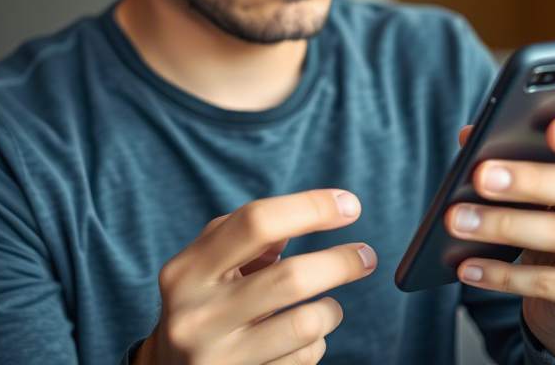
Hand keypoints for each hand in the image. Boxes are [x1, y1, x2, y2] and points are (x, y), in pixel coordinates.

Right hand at [135, 189, 375, 364]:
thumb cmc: (200, 301)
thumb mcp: (206, 263)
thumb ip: (247, 234)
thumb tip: (313, 211)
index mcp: (188, 270)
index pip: (256, 222)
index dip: (311, 208)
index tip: (349, 205)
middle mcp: (198, 314)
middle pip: (291, 277)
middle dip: (341, 262)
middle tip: (366, 255)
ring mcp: (218, 356)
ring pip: (306, 324)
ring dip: (331, 310)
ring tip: (329, 305)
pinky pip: (302, 359)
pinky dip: (315, 344)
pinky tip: (301, 339)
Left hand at [447, 114, 554, 364]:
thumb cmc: (548, 211)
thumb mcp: (536, 178)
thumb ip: (509, 149)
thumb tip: (470, 136)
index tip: (552, 130)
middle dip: (528, 181)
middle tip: (481, 177)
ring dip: (503, 225)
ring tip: (458, 220)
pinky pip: (547, 283)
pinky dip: (502, 274)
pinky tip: (467, 266)